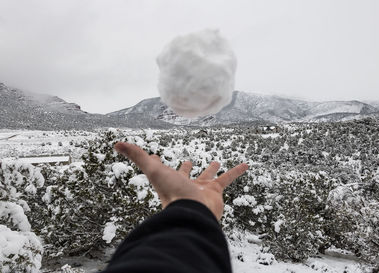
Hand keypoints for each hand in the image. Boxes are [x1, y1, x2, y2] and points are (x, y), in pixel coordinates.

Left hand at [114, 142, 247, 219]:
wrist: (193, 212)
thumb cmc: (172, 192)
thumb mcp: (152, 170)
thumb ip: (137, 156)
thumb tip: (116, 143)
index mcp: (169, 180)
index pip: (161, 168)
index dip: (157, 161)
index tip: (154, 155)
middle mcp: (185, 185)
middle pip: (186, 174)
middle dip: (187, 167)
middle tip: (188, 161)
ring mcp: (201, 189)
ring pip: (208, 176)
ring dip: (212, 169)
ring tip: (216, 161)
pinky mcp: (216, 191)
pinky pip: (228, 179)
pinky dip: (236, 171)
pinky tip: (245, 164)